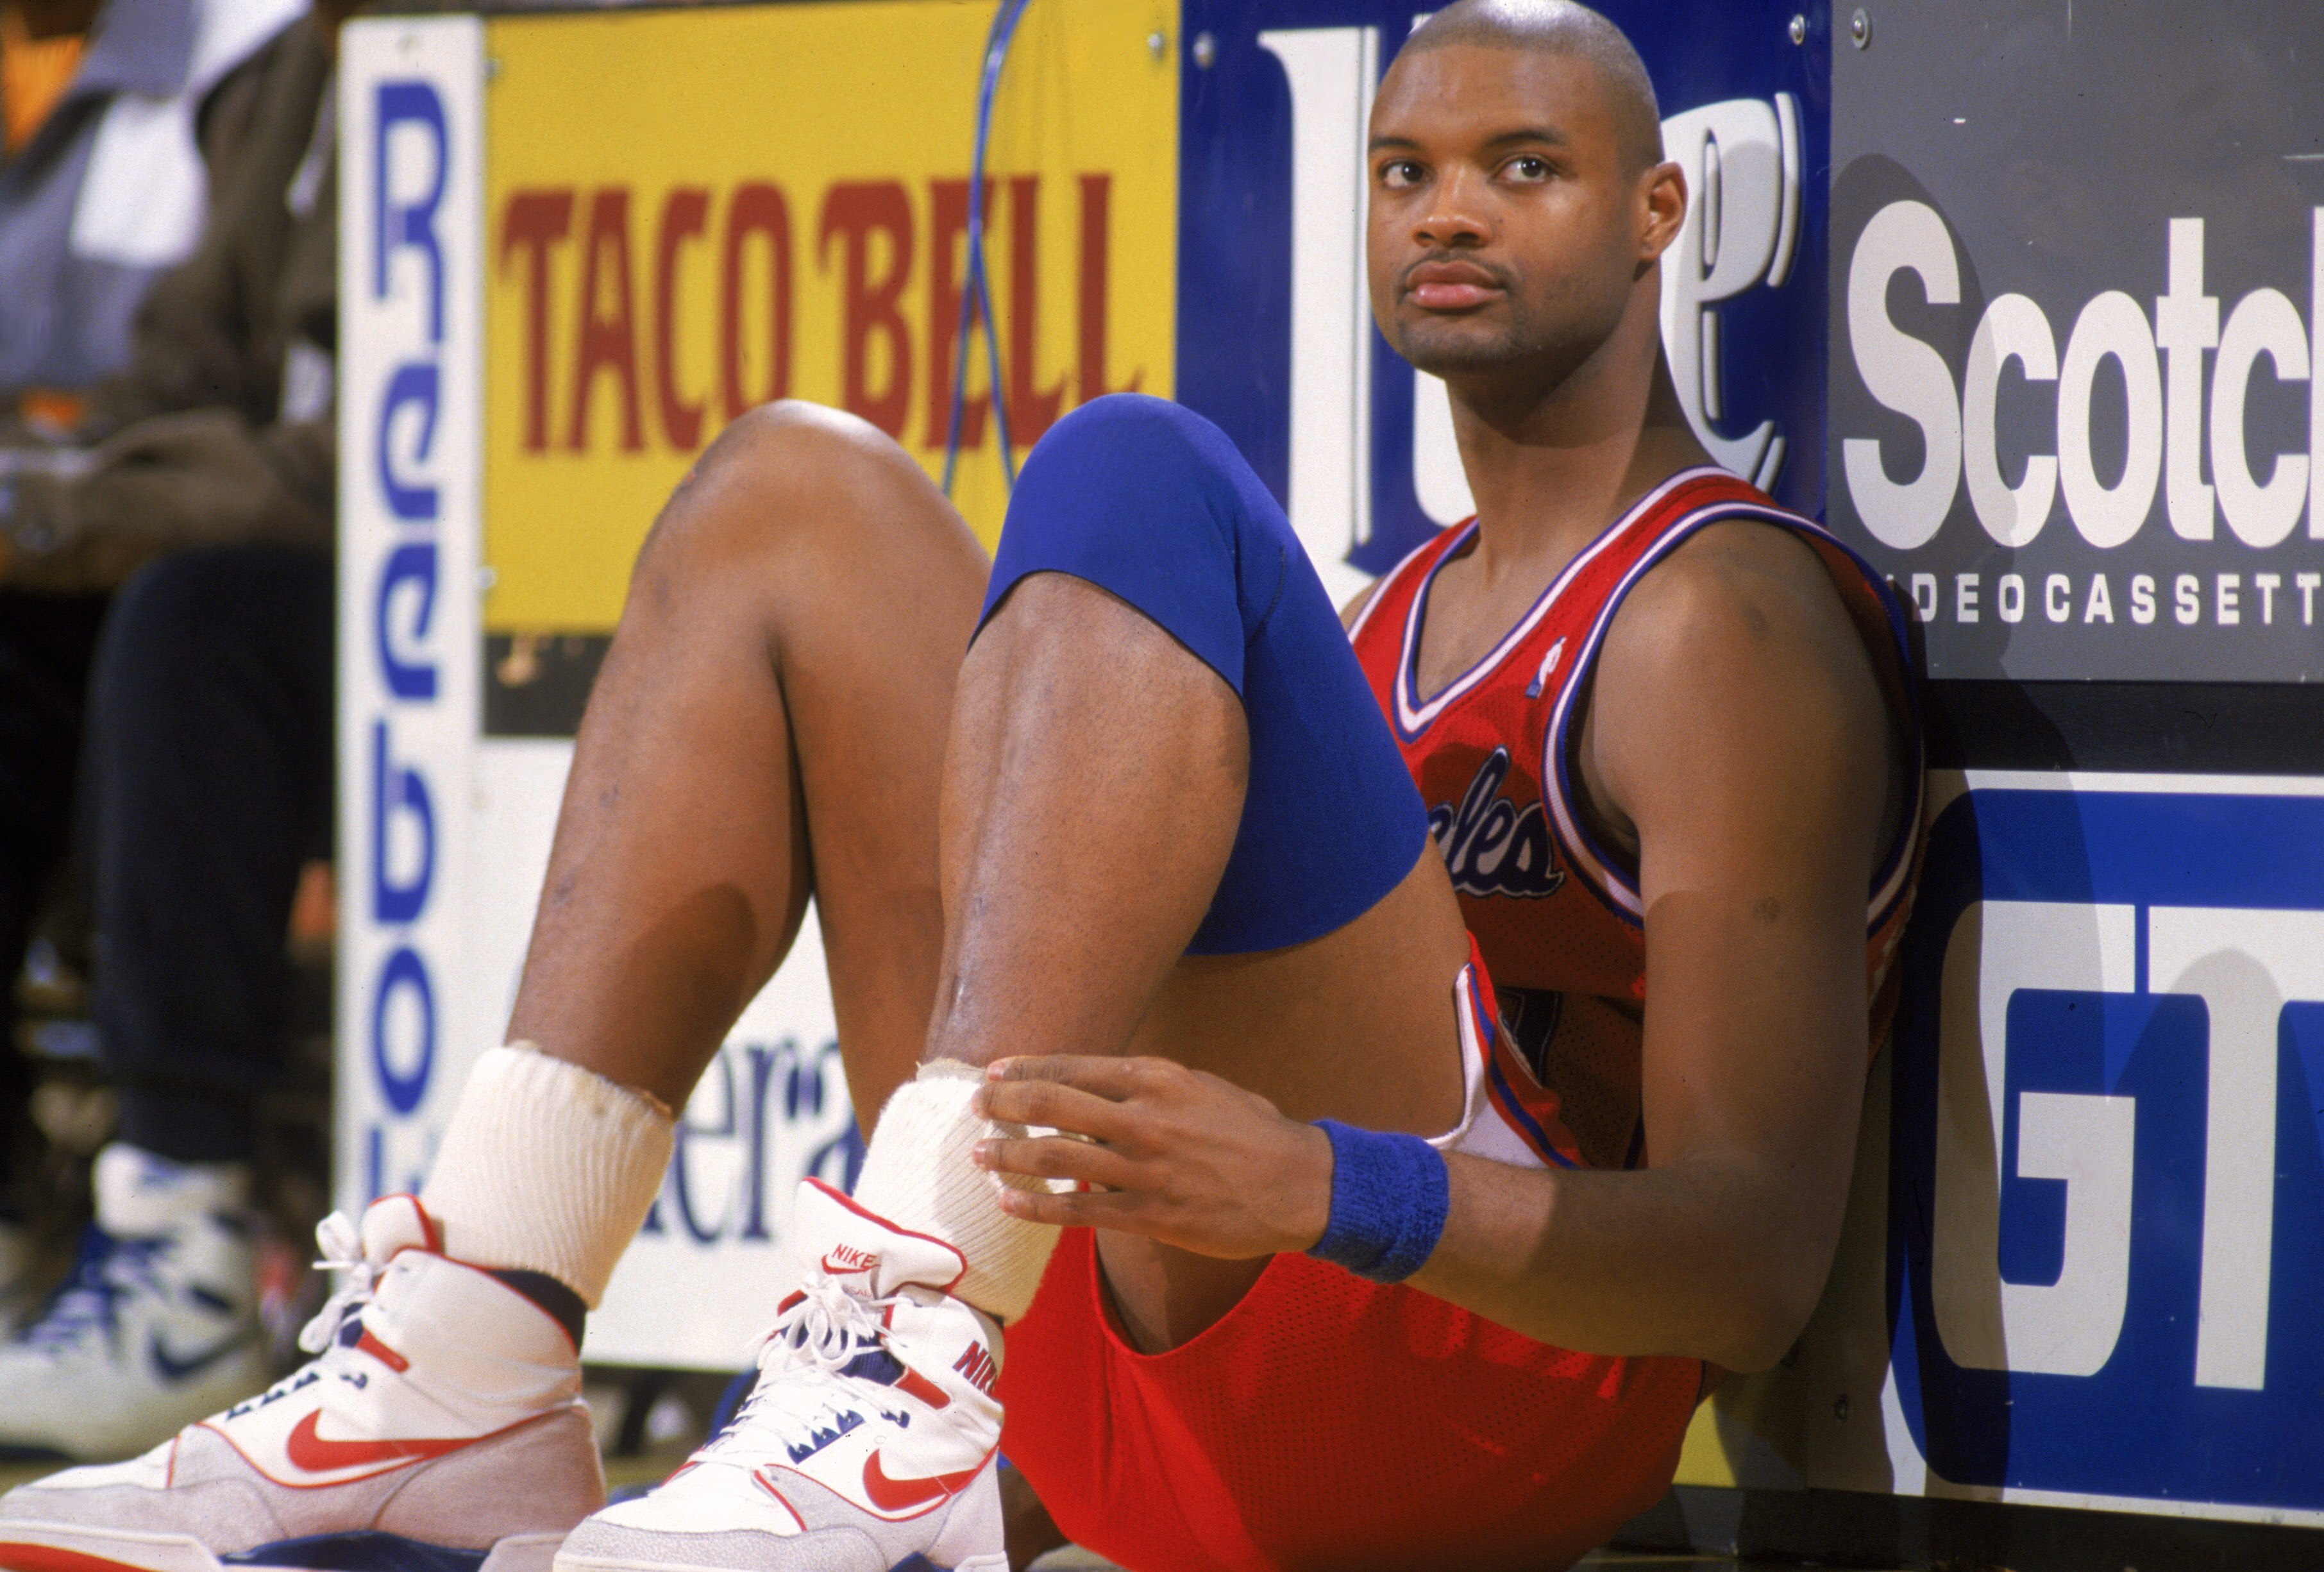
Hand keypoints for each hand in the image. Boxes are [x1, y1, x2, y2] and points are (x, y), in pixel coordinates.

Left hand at [971, 1055, 1334, 1258]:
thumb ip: (1147, 1086)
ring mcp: (1145, 1169)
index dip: (1024, 1068)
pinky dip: (1035, 1207)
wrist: (1298, 1183)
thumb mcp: (1200, 1087)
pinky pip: (1078, 1211)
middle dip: (1004, 1103)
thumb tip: (1094, 1085)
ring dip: (1008, 1155)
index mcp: (1157, 1077)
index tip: (994, 1071)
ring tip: (978, 1154)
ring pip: (1056, 1158)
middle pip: (1052, 1104)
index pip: (1072, 1066)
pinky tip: (1007, 1202)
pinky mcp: (1151, 1214)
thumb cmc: (1250, 1131)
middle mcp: (1144, 1118)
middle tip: (975, 1105)